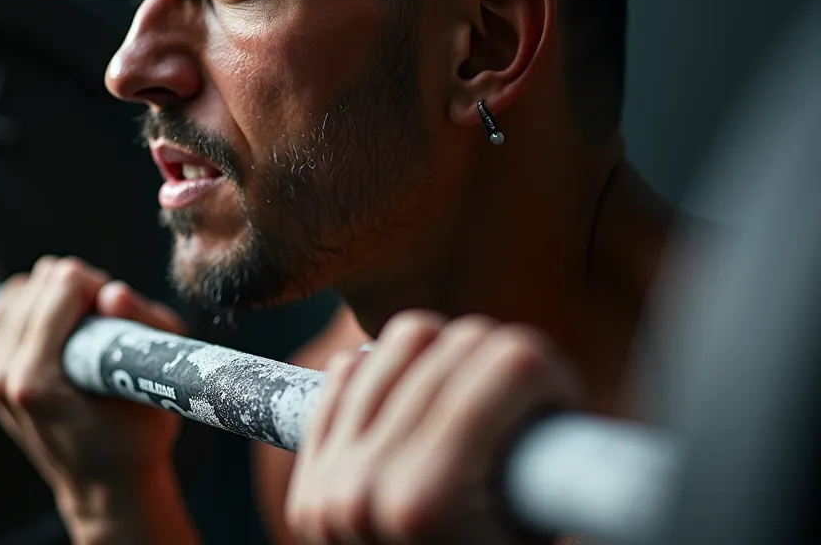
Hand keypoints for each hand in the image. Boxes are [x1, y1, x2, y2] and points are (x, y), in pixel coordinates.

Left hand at [0, 256, 187, 509]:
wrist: (102, 484)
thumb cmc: (135, 435)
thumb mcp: (159, 379)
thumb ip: (141, 325)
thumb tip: (111, 292)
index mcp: (38, 380)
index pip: (63, 285)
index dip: (100, 289)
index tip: (116, 317)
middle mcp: (2, 375)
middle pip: (41, 281)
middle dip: (77, 291)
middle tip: (102, 325)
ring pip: (20, 290)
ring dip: (53, 298)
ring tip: (80, 331)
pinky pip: (4, 307)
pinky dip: (31, 308)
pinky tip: (54, 332)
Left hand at [285, 311, 580, 544]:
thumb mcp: (545, 530)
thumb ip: (561, 473)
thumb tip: (557, 377)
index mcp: (429, 499)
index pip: (511, 361)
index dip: (550, 379)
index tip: (559, 408)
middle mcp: (366, 489)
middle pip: (453, 344)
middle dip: (497, 368)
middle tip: (519, 413)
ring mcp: (330, 487)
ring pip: (395, 346)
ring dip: (441, 361)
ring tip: (471, 407)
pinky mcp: (310, 490)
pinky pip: (345, 378)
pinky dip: (385, 374)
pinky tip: (416, 400)